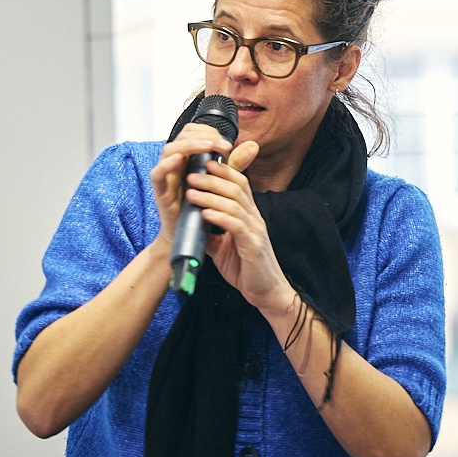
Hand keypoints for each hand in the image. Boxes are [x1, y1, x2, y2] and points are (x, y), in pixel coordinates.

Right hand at [148, 123, 235, 249]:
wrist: (190, 235)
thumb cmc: (201, 207)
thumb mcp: (221, 181)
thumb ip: (234, 164)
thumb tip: (253, 145)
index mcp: (188, 158)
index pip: (193, 132)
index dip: (208, 131)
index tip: (226, 142)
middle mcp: (175, 163)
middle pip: (181, 136)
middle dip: (202, 135)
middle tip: (220, 143)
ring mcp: (166, 176)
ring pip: (169, 149)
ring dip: (189, 145)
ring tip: (207, 146)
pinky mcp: (160, 191)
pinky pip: (158, 173)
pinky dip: (167, 164)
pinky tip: (179, 159)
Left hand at [182, 141, 295, 314]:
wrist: (266, 293)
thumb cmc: (247, 269)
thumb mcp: (224, 248)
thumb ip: (212, 233)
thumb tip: (193, 224)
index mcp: (250, 216)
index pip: (240, 185)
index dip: (224, 171)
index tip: (204, 163)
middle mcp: (255, 219)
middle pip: (236, 189)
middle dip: (213, 179)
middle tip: (192, 174)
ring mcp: (256, 231)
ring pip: (234, 204)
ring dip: (211, 195)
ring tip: (191, 191)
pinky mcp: (253, 246)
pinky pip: (236, 225)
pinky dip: (219, 216)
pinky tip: (205, 212)